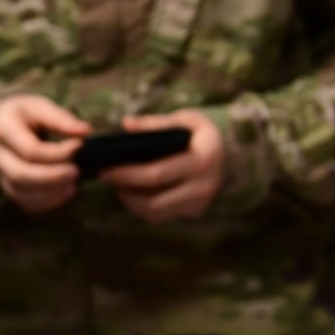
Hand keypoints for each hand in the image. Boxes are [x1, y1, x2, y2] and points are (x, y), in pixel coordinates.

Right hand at [0, 94, 89, 213]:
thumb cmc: (23, 113)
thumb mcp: (39, 106)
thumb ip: (60, 118)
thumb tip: (84, 131)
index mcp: (1, 128)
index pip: (30, 150)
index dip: (57, 152)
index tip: (79, 146)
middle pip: (20, 175)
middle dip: (52, 177)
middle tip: (76, 171)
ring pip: (21, 192)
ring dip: (50, 192)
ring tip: (73, 184)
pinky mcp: (6, 186)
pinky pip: (24, 202)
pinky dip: (47, 201)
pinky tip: (65, 192)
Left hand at [103, 110, 224, 222]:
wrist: (230, 154)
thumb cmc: (201, 133)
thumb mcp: (185, 119)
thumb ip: (156, 123)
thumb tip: (126, 124)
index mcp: (202, 160)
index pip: (156, 174)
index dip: (127, 174)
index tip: (104, 169)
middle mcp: (204, 187)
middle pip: (153, 200)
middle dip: (124, 190)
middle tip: (105, 177)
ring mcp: (200, 204)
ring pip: (155, 213)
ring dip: (131, 202)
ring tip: (117, 185)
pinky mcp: (194, 212)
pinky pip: (161, 216)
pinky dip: (142, 207)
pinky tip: (132, 192)